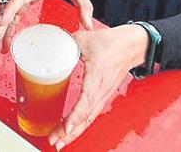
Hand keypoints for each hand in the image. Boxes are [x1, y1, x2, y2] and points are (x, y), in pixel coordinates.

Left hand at [48, 25, 148, 148]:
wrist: (131, 46)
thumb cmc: (113, 43)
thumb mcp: (85, 39)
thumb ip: (65, 44)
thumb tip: (48, 48)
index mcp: (98, 74)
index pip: (87, 98)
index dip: (76, 114)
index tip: (67, 126)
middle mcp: (102, 89)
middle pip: (87, 115)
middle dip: (70, 131)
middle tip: (54, 141)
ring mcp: (104, 95)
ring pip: (89, 118)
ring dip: (74, 132)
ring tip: (58, 141)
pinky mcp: (102, 96)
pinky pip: (91, 114)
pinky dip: (80, 125)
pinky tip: (69, 131)